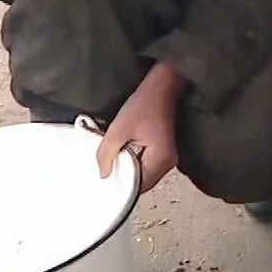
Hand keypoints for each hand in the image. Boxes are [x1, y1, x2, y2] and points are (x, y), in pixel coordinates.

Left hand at [96, 61, 185, 192]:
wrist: (164, 84)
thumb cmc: (146, 102)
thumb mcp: (119, 128)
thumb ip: (107, 153)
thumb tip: (103, 173)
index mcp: (161, 159)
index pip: (138, 186)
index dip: (120, 184)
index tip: (105, 179)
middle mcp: (168, 162)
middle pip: (142, 181)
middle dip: (123, 176)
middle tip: (106, 167)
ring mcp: (168, 156)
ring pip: (143, 172)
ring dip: (128, 167)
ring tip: (115, 155)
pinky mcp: (164, 149)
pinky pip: (147, 163)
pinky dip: (134, 159)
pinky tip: (124, 149)